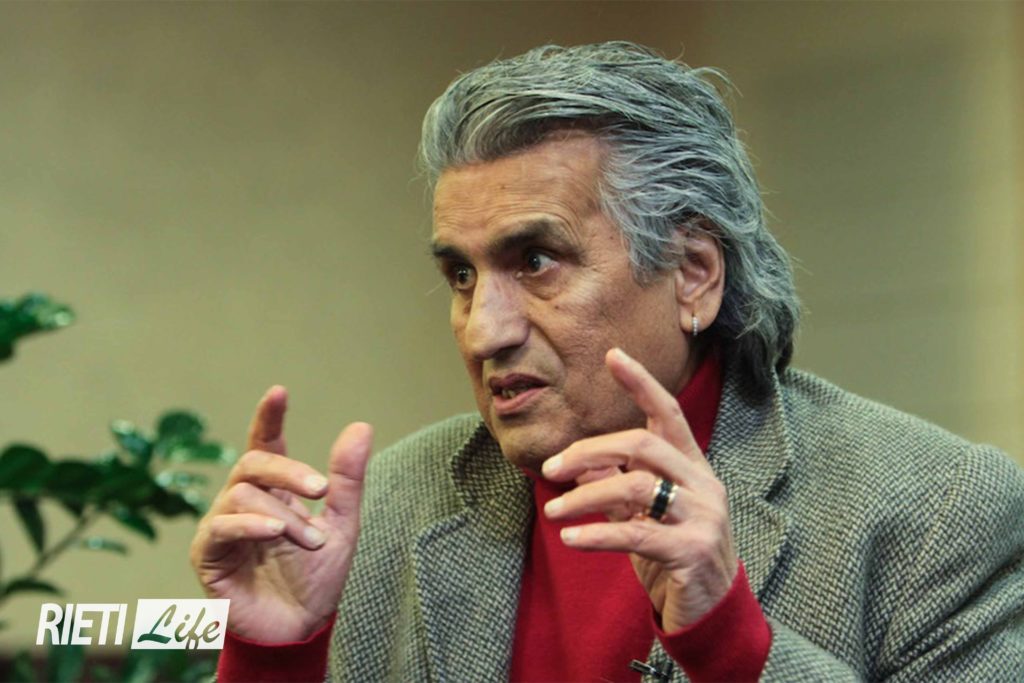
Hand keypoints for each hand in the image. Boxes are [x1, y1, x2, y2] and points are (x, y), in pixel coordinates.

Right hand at [189, 386, 372, 641]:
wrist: (300, 630)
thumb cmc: (316, 577)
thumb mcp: (342, 525)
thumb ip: (347, 479)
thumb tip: (361, 426)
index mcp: (274, 490)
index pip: (266, 442)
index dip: (269, 416)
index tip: (279, 391)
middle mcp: (244, 501)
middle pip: (254, 462)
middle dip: (289, 471)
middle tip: (321, 490)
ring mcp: (223, 526)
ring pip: (241, 493)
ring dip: (283, 515)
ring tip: (308, 540)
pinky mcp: (208, 555)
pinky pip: (221, 527)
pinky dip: (250, 525)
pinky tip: (274, 532)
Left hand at [541, 348, 736, 631]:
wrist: (711, 612)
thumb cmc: (673, 554)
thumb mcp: (645, 513)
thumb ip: (621, 483)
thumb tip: (580, 461)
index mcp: (693, 467)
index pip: (668, 414)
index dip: (641, 383)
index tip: (613, 355)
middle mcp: (703, 484)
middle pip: (642, 445)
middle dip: (590, 450)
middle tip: (552, 468)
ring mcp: (703, 517)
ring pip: (636, 486)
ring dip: (585, 497)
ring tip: (553, 512)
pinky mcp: (693, 551)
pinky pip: (637, 533)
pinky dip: (598, 534)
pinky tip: (571, 539)